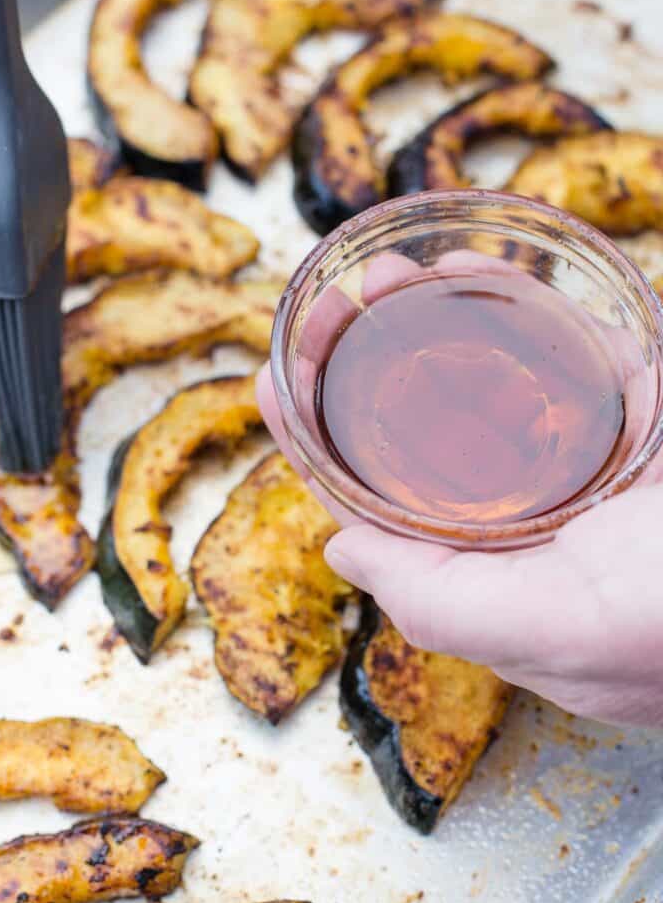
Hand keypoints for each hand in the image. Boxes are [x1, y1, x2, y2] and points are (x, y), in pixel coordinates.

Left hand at [257, 251, 662, 728]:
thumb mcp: (563, 635)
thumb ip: (446, 604)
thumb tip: (343, 547)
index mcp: (497, 577)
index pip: (381, 503)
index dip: (320, 438)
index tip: (275, 374)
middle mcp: (532, 521)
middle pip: (427, 425)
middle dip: (376, 356)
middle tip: (342, 293)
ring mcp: (586, 466)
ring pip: (493, 380)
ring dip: (443, 319)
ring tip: (406, 267)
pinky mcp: (637, 420)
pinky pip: (568, 358)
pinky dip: (529, 312)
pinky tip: (493, 277)